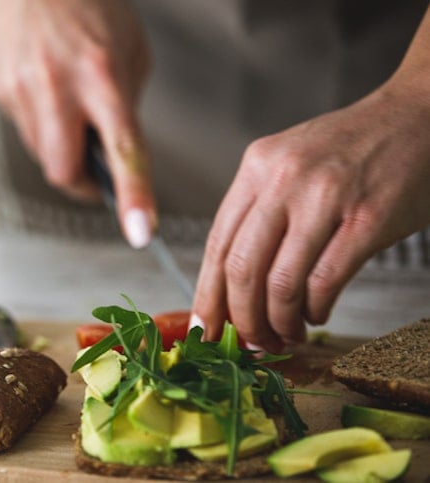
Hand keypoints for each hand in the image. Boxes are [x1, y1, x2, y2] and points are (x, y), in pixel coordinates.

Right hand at [0, 0, 156, 246]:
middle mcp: (56, 85)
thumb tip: (114, 153)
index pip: (121, 148)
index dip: (133, 195)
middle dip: (82, 182)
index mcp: (101, 73)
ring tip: (67, 106)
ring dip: (61, 147)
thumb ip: (125, 104)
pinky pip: (24, 129)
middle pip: (65, 172)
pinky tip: (45, 89)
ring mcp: (20, 89)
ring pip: (43, 154)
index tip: (140, 232)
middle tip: (95, 169)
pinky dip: (41, 124)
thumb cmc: (90, 6)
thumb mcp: (130, 50)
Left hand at [191, 75, 429, 351]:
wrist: (418, 116)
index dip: (207, 296)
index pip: (217, 244)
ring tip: (286, 334)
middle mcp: (282, 179)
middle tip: (251, 343)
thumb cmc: (351, 149)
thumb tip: (231, 287)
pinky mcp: (367, 219)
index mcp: (255, 167)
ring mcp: (324, 197)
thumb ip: (259, 213)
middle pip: (241, 269)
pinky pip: (325, 281)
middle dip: (241, 319)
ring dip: (279, 322)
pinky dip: (315, 310)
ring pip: (280, 283)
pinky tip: (316, 314)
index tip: (203, 329)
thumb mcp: (289, 165)